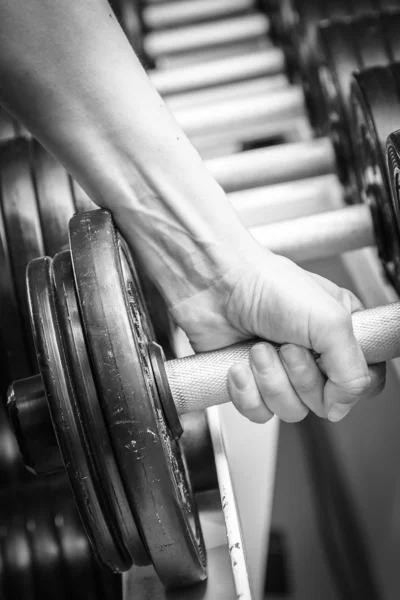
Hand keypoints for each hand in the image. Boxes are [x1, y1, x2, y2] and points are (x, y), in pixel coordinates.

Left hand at [169, 243, 385, 423]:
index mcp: (340, 334)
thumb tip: (342, 406)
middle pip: (324, 401)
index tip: (331, 366)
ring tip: (259, 347)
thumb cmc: (268, 285)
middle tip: (286, 345)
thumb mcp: (329, 321)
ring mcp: (279, 370)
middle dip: (300, 375)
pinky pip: (258, 412)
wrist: (215, 284)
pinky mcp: (249, 380)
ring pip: (290, 410)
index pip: (364, 380)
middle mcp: (312, 355)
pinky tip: (239, 364)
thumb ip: (351, 370)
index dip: (348, 385)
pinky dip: (246, 390)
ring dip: (270, 379)